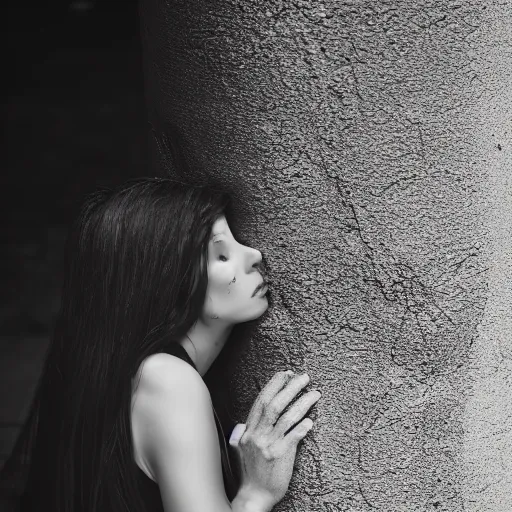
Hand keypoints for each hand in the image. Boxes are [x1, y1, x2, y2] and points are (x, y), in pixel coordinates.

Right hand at [229, 370, 320, 510]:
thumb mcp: (239, 450)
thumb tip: (242, 424)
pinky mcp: (281, 456)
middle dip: (290, 387)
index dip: (274, 385)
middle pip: (274, 404)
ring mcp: (269, 445)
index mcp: (249, 430)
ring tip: (315, 393)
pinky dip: (301, 427)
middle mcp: (258, 435)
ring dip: (302, 403)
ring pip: (286, 417)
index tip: (286, 374)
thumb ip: (240, 434)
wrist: (253, 496)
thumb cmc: (248, 473)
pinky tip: (311, 420)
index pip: (262, 401)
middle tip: (303, 377)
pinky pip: (293, 438)